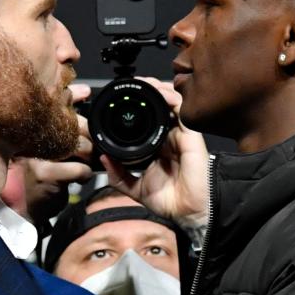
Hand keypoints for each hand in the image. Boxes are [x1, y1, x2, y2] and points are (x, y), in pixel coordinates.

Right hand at [1, 83, 93, 226]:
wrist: (26, 203)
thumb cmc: (42, 169)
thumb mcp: (54, 140)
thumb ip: (68, 117)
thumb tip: (85, 90)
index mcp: (33, 124)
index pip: (58, 105)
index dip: (76, 102)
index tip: (88, 96)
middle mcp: (31, 136)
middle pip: (73, 126)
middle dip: (90, 137)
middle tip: (92, 148)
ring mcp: (36, 155)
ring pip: (78, 146)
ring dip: (89, 157)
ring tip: (86, 163)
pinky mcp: (45, 174)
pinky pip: (79, 168)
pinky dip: (85, 174)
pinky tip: (80, 177)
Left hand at [101, 77, 208, 226]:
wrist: (187, 211)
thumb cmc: (168, 201)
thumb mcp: (135, 187)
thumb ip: (118, 174)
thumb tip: (103, 160)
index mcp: (158, 146)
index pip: (147, 119)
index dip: (137, 106)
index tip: (121, 99)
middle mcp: (170, 137)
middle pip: (159, 105)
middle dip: (147, 91)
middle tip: (131, 84)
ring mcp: (180, 134)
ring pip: (171, 101)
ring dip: (157, 89)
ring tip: (143, 82)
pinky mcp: (190, 134)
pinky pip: (181, 109)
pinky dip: (169, 97)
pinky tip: (158, 92)